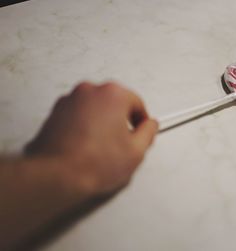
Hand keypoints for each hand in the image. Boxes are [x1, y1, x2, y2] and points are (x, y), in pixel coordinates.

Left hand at [25, 82, 157, 195]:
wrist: (58, 176)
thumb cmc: (92, 163)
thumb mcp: (136, 151)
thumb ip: (148, 132)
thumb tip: (149, 126)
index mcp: (113, 94)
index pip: (136, 103)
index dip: (141, 121)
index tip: (141, 131)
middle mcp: (90, 91)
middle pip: (114, 103)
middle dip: (120, 121)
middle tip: (122, 142)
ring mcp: (70, 100)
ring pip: (95, 108)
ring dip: (101, 123)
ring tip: (102, 148)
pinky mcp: (55, 112)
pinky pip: (77, 115)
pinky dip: (83, 126)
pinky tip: (87, 147)